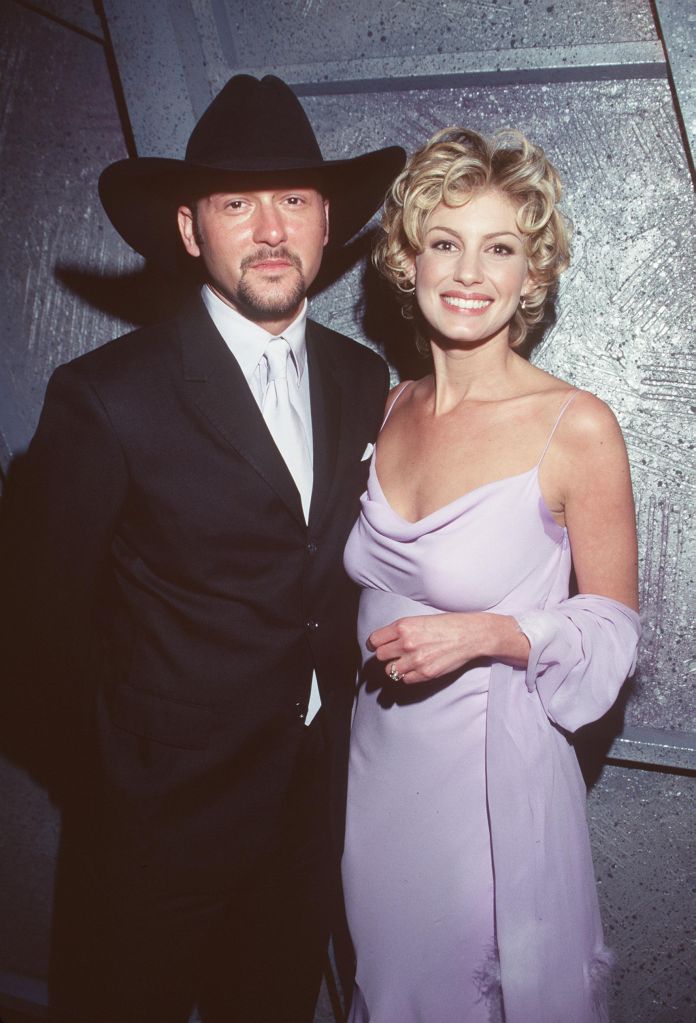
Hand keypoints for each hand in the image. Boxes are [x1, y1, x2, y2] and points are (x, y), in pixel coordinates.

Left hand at [368, 612, 526, 684]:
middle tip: (393, 654)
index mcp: (403, 626)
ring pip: (390, 671)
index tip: (376, 647)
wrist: (471, 634)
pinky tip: (417, 668)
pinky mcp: (425, 673)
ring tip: (405, 662)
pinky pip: (406, 680)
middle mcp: (406, 643)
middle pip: (380, 657)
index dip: (374, 645)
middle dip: (385, 656)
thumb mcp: (419, 620)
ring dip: (395, 668)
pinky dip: (408, 676)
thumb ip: (400, 631)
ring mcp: (416, 660)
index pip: (374, 641)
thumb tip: (384, 642)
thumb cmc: (447, 624)